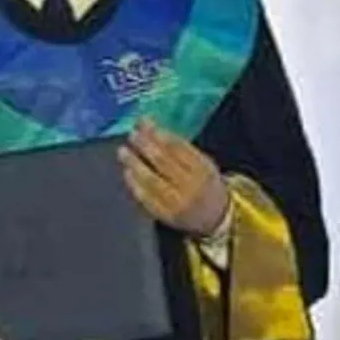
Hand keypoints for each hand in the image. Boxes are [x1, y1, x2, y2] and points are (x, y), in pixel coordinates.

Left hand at [119, 118, 229, 237]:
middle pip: (163, 162)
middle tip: (132, 134)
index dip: (158, 133)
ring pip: (152, 180)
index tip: (143, 122)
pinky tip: (127, 172)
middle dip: (145, 145)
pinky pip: (147, 199)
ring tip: (123, 151)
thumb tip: (152, 130)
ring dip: (135, 164)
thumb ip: (182, 149)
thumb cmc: (205, 184)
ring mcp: (178, 203)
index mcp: (203, 169)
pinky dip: (135, 184)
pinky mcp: (166, 216)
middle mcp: (191, 186)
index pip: (177, 147)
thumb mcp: (203, 163)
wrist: (216, 217)